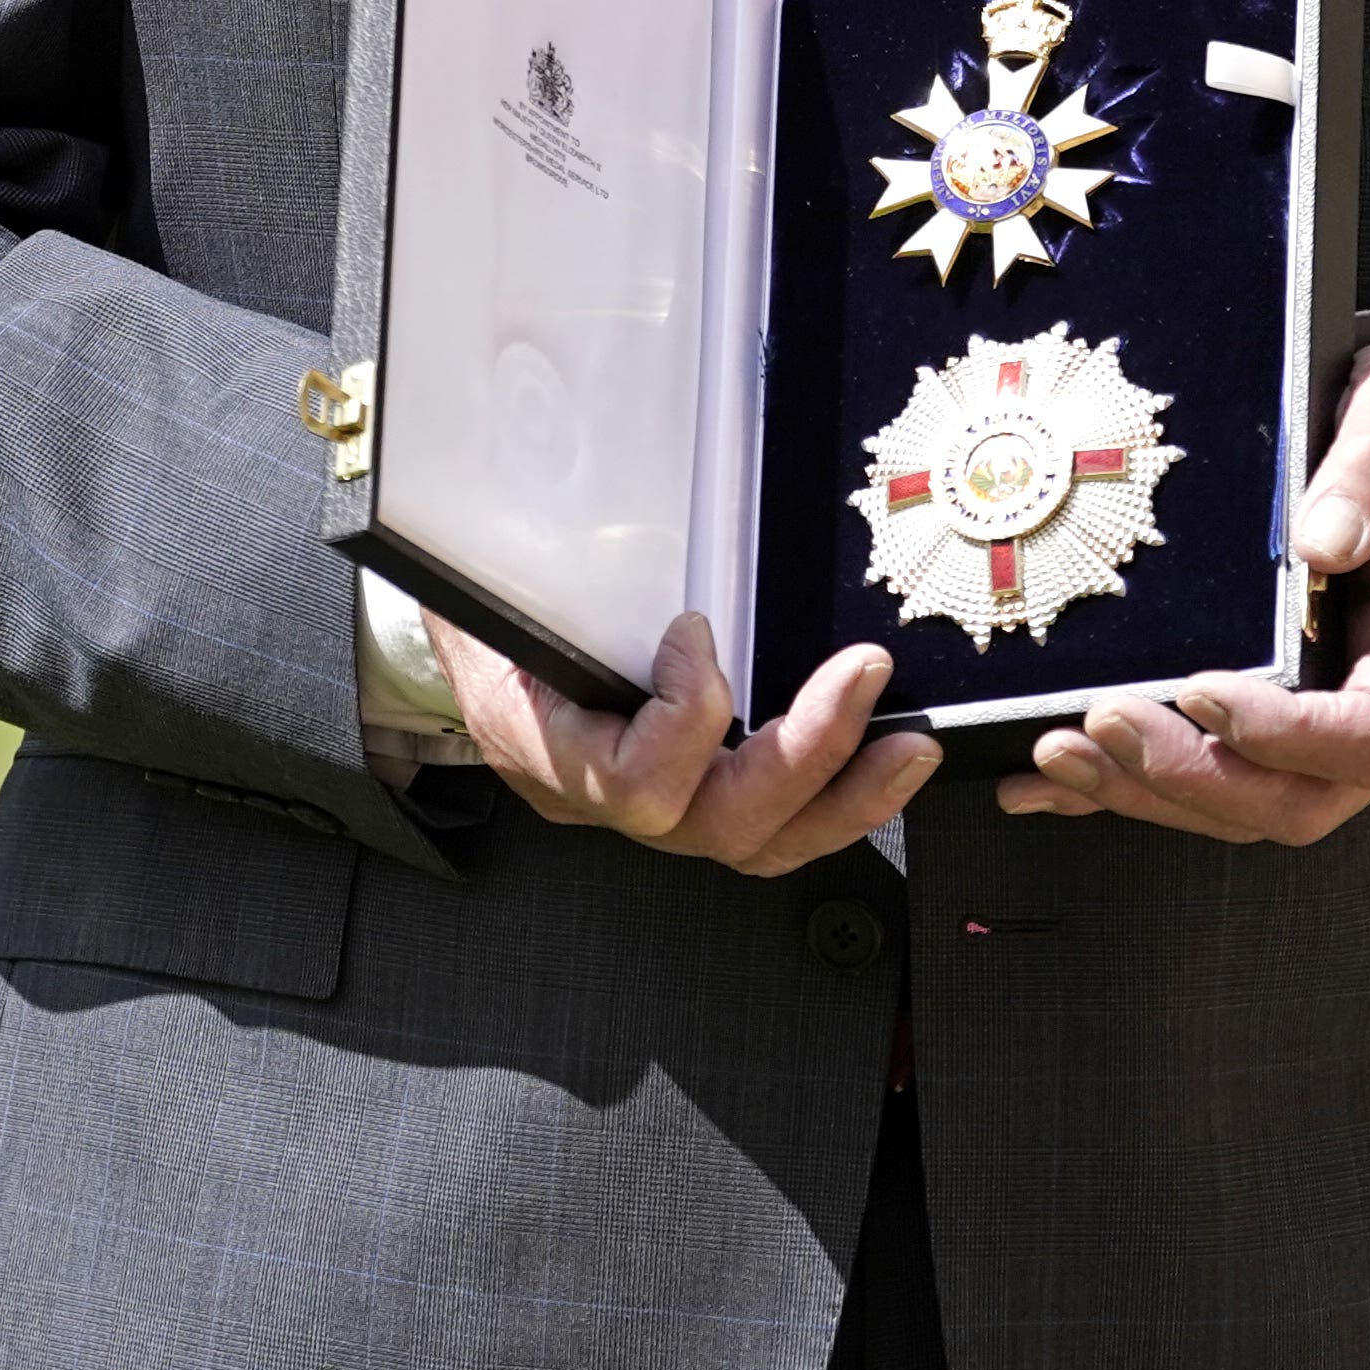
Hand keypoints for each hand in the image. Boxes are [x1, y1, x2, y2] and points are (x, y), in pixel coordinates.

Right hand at [426, 607, 939, 876]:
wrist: (460, 645)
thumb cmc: (477, 605)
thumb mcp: (490, 577)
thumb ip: (550, 567)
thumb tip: (605, 526)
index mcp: (543, 745)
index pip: (634, 782)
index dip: (686, 715)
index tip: (694, 626)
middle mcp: (598, 798)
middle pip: (717, 822)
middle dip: (806, 752)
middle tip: (863, 676)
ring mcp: (649, 813)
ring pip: (756, 844)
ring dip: (845, 797)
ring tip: (908, 746)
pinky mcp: (689, 803)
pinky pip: (770, 831)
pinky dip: (835, 801)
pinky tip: (882, 762)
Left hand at [1003, 336, 1369, 846]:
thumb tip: (1320, 540)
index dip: (1283, 732)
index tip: (1202, 687)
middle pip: (1295, 798)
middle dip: (1192, 775)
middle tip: (1106, 723)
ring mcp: (1328, 724)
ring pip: (1241, 803)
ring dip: (1145, 789)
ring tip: (1061, 752)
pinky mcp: (1274, 716)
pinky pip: (1205, 773)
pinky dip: (1126, 785)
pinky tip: (1055, 781)